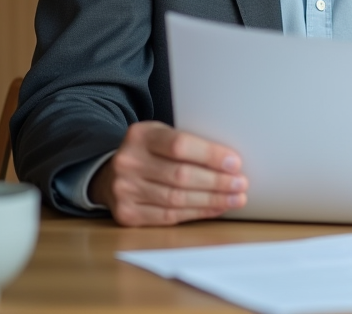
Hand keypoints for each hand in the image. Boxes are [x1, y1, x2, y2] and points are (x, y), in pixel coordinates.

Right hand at [89, 121, 247, 226]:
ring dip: (211, 200)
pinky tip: (215, 208)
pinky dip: (197, 213)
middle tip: (241, 184)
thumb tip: (231, 160)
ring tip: (235, 198)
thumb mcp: (162, 135)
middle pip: (181, 176)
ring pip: (176, 199)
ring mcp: (124, 190)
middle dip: (216, 182)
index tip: (235, 163)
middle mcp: (128, 162)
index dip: (210, 155)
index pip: (180, 145)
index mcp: (140, 135)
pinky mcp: (127, 214)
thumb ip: (189, 143)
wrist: (111, 173)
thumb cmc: (150, 152)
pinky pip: (168, 217)